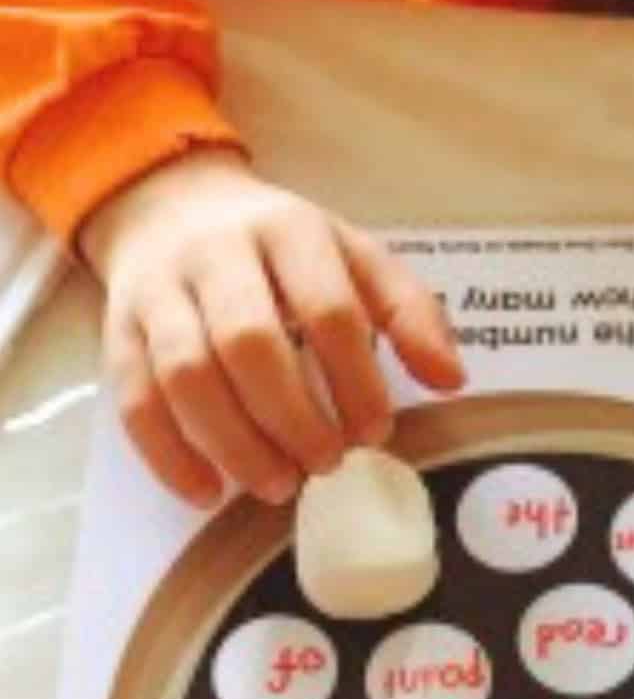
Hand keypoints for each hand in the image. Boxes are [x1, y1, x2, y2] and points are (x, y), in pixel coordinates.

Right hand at [80, 149, 464, 508]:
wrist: (174, 205)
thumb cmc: (285, 247)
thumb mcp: (356, 257)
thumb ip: (409, 313)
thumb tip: (451, 381)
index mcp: (291, 230)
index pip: (328, 309)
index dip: (355, 379)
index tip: (376, 432)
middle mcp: (217, 254)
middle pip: (248, 343)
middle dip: (292, 416)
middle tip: (327, 465)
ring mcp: (159, 290)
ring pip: (184, 374)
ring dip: (234, 442)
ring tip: (277, 485)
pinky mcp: (116, 328)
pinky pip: (133, 398)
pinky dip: (168, 454)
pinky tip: (207, 493)